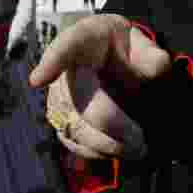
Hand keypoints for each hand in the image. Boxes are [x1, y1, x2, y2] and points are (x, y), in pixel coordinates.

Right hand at [29, 13, 170, 160]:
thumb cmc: (126, 50)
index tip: (38, 79)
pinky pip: (74, 142)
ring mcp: (58, 97)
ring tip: (139, 148)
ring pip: (74, 127)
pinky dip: (99, 152)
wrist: (112, 61)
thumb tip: (153, 72)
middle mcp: (64, 69)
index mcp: (85, 40)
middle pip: (77, 99)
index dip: (52, 62)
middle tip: (141, 140)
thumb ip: (151, 56)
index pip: (66, 46)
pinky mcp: (60, 120)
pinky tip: (120, 149)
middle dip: (110, 123)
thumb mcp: (141, 43)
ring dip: (108, 144)